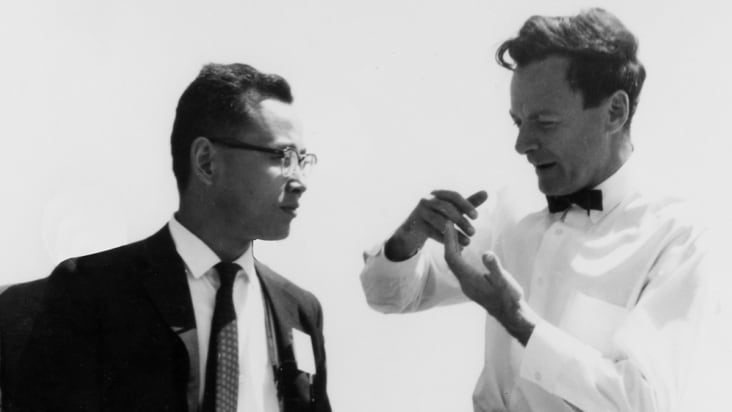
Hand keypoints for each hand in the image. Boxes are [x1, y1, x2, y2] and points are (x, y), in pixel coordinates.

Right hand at [384, 190, 487, 260]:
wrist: (413, 232)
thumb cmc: (437, 218)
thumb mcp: (454, 210)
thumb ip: (469, 203)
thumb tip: (486, 192)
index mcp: (438, 194)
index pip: (454, 196)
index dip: (466, 205)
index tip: (476, 217)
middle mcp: (427, 200)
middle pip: (446, 207)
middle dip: (461, 220)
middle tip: (473, 232)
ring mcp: (419, 211)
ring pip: (439, 220)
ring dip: (455, 232)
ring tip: (468, 242)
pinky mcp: (414, 224)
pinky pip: (432, 231)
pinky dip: (445, 239)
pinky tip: (456, 247)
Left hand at [443, 222, 536, 344]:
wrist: (511, 314)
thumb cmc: (509, 298)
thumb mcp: (504, 281)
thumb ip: (494, 268)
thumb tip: (487, 254)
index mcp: (469, 279)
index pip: (452, 257)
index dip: (449, 240)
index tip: (448, 224)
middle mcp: (464, 281)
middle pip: (450, 258)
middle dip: (448, 240)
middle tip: (448, 222)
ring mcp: (467, 284)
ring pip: (453, 263)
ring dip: (452, 247)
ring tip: (453, 231)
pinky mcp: (471, 284)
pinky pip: (459, 266)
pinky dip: (458, 254)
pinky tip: (463, 247)